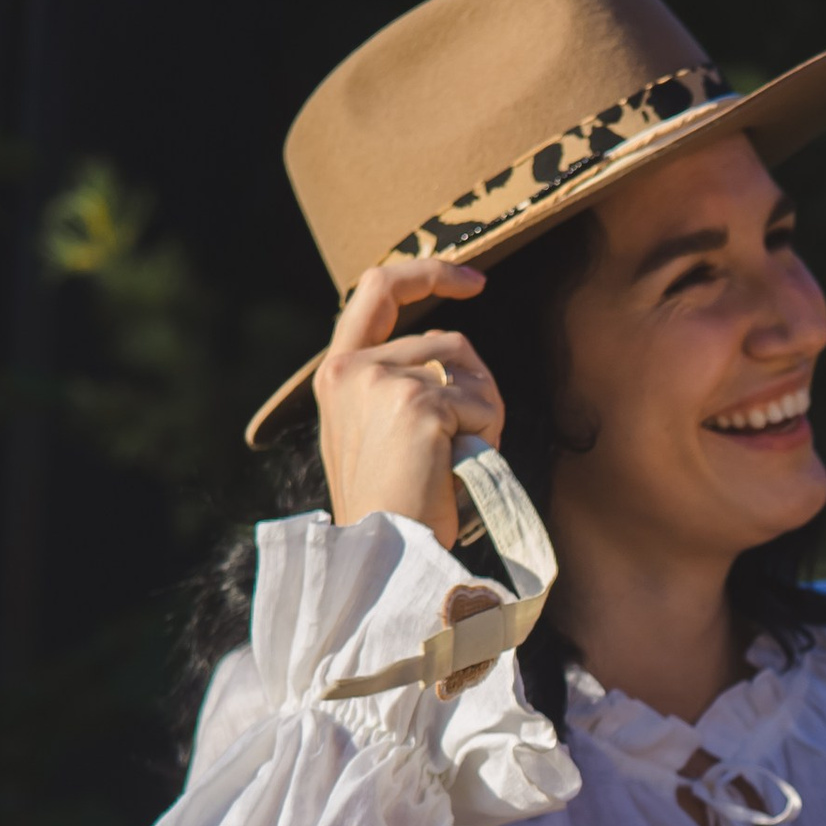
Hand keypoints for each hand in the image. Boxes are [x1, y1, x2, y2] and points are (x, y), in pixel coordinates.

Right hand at [314, 258, 505, 548]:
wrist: (382, 553)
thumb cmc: (393, 507)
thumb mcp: (377, 433)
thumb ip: (397, 386)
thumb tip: (455, 357)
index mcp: (338, 372)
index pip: (379, 288)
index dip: (429, 272)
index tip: (473, 278)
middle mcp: (353, 367)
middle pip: (450, 341)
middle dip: (478, 387)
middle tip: (474, 440)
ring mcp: (382, 381)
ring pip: (470, 370)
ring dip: (484, 415)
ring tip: (458, 462)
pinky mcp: (417, 404)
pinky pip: (482, 403)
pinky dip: (488, 437)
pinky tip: (461, 468)